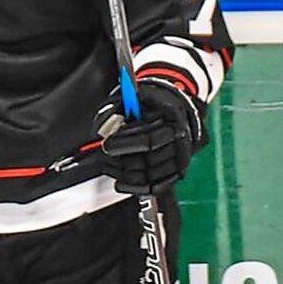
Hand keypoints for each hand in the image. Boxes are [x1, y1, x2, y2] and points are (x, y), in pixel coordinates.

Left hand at [94, 78, 204, 194]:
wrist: (176, 115)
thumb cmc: (154, 104)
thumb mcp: (137, 96)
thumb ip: (119, 107)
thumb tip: (103, 126)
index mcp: (173, 120)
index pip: (149, 140)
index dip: (126, 144)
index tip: (107, 145)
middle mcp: (179, 143)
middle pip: (150, 160)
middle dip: (122, 159)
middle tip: (103, 156)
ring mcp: (179, 160)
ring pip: (150, 175)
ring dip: (125, 173)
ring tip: (107, 165)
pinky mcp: (175, 174)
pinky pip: (155, 187)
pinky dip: (134, 187)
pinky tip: (119, 182)